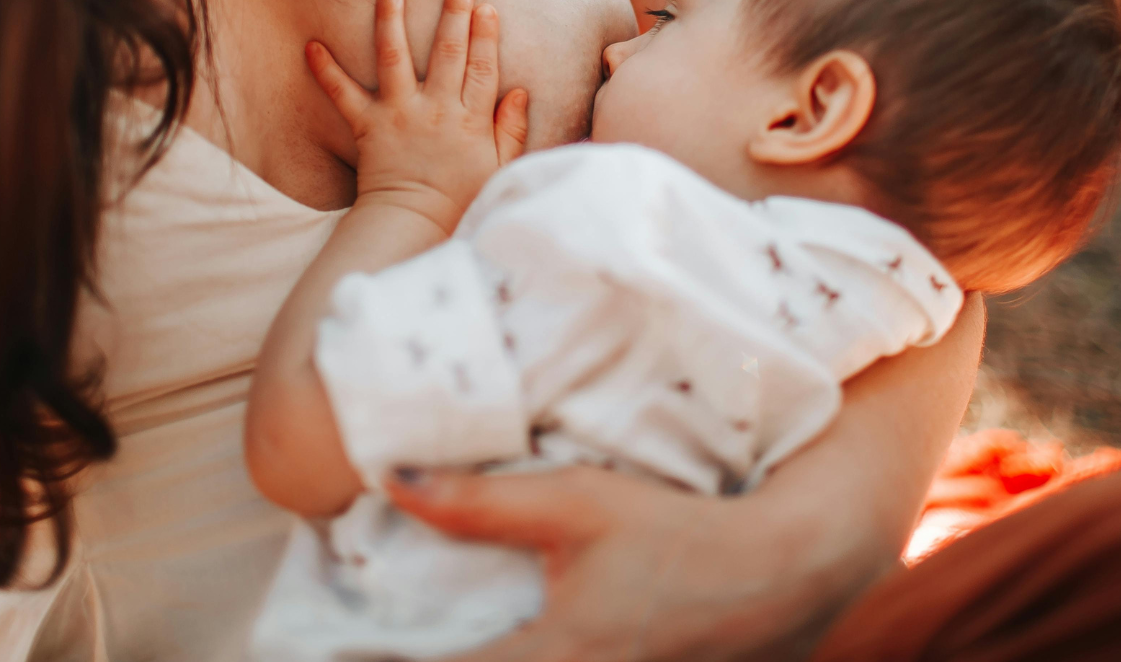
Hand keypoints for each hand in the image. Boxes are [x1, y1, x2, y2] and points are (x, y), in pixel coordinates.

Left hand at [307, 0, 529, 236]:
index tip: (488, 6)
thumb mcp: (499, 168)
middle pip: (448, 53)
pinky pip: (343, 95)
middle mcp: (435, 109)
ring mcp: (399, 114)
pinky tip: (312, 45)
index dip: (486, 36)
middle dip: (453, 14)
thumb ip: (512, 130)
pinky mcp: (368, 126)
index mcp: (470, 119)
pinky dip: (326, 71)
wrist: (412, 224)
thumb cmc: (459, 199)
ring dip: (392, 21)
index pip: (482, 67)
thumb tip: (521, 91)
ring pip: (395, 58)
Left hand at [386, 467, 843, 661]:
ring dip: (483, 661)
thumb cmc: (683, 532)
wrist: (790, 572)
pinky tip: (521, 645)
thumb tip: (394, 478)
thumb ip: (480, 501)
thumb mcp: (581, 502)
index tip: (329, 647)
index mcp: (553, 660)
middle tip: (370, 644)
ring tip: (431, 638)